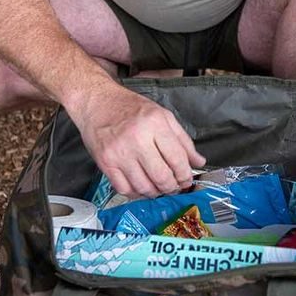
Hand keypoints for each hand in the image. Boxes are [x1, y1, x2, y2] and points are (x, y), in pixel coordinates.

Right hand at [69, 85, 205, 197]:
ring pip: (144, 187)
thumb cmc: (130, 108)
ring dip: (155, 192)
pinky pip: (125, 189)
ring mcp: (120, 153)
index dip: (185, 175)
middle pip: (162, 177)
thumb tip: (198, 162)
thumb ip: (183, 140)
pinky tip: (140, 186)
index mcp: (155, 124)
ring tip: (158, 187)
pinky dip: (136, 193)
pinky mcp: (106, 163)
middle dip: (172, 187)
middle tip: (174, 186)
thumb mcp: (163, 116)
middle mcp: (137, 139)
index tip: (186, 179)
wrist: (96, 102)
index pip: (178, 159)